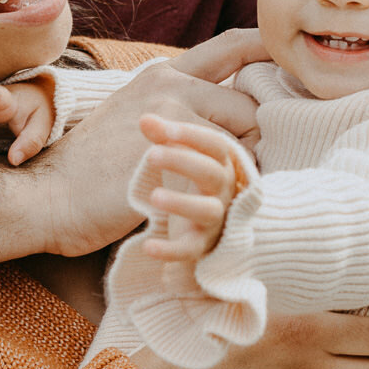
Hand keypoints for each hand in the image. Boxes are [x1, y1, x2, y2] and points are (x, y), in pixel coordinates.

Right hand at [32, 56, 261, 257]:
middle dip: (263, 129)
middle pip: (251, 98)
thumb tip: (223, 119)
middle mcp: (170, 83)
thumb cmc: (91, 171)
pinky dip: (235, 185)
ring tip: (234, 186)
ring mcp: (172, 113)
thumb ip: (177, 111)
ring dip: (250, 162)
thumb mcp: (135, 122)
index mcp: (163, 73)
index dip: (268, 55)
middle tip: (261, 158)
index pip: (233, 47)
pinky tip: (223, 203)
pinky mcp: (174, 149)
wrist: (49, 196)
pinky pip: (229, 165)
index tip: (292, 71)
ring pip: (246, 132)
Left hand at [136, 114, 249, 263]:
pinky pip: (190, 249)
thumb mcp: (172, 155)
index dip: (193, 135)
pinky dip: (171, 250)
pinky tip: (148, 246)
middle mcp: (223, 189)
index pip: (216, 144)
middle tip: (150, 155)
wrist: (184, 224)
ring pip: (208, 211)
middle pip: (213, 173)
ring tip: (153, 197)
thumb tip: (145, 118)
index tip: (163, 128)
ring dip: (182, 203)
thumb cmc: (182, 180)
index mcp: (219, 163)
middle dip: (184, 162)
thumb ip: (161, 136)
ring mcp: (214, 219)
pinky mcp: (200, 245)